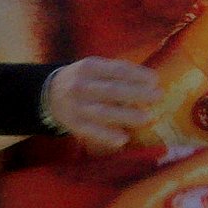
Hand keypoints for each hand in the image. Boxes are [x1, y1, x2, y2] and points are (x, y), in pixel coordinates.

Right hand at [40, 56, 159, 152]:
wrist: (49, 93)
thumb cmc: (83, 79)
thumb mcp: (95, 68)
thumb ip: (117, 73)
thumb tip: (151, 82)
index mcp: (89, 67)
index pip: (116, 70)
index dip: (137, 74)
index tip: (155, 80)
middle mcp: (81, 86)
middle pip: (112, 90)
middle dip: (137, 93)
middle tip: (158, 96)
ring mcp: (76, 106)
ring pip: (103, 112)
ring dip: (126, 115)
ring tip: (148, 117)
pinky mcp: (73, 124)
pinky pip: (91, 131)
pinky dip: (107, 136)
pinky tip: (123, 139)